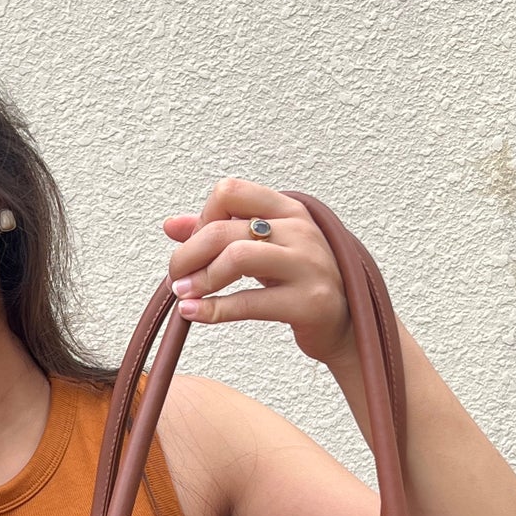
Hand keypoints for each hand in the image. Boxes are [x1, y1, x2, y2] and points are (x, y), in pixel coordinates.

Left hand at [164, 178, 353, 368]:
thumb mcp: (261, 249)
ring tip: (184, 294)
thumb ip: (218, 232)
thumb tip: (171, 225)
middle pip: (225, 230)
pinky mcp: (309, 301)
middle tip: (176, 277)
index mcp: (288, 210)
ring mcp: (308, 265)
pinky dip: (213, 309)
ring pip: (237, 257)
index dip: (202, 217)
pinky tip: (193, 313)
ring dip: (201, 278)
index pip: (230, 192)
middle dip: (188, 255)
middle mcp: (301, 231)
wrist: (344, 324)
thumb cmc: (298, 282)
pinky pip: (250, 302)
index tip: (195, 245)